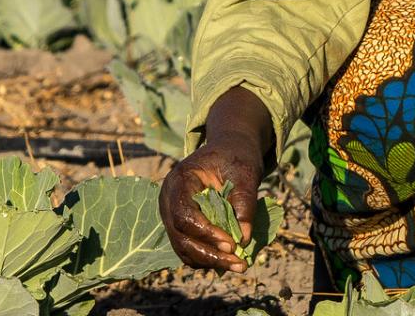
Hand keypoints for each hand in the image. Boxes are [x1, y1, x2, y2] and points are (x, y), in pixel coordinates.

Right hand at [159, 86, 271, 272]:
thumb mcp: (245, 172)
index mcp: (180, 180)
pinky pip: (188, 249)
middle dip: (209, 253)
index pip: (184, 214)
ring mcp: (172, 214)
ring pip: (183, 248)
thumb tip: (243, 238)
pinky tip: (229, 260)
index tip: (232, 244)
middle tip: (238, 263)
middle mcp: (169, 199)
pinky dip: (207, 258)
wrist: (227, 149)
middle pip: (180, 236)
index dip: (206, 233)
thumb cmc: (235, 157)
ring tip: (239, 265)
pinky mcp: (181, 226)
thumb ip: (244, 201)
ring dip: (209, 261)